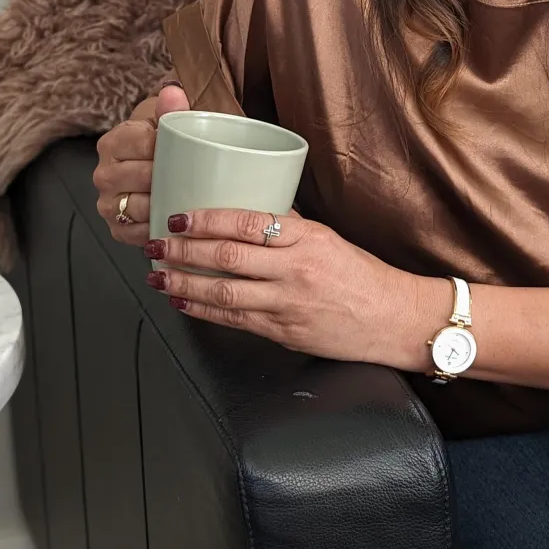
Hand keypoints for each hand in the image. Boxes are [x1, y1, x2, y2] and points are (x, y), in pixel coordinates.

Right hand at [93, 82, 190, 244]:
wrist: (159, 164)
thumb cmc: (167, 141)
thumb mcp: (170, 119)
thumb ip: (172, 106)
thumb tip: (173, 91)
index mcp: (114, 141)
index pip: (142, 144)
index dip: (169, 148)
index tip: (189, 149)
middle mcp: (104, 173)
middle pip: (140, 177)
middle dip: (169, 178)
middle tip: (195, 177)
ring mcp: (107, 202)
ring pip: (137, 207)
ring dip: (163, 206)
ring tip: (186, 199)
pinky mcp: (116, 227)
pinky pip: (135, 234)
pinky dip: (156, 230)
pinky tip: (172, 222)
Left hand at [142, 206, 434, 366]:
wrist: (394, 319)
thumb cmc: (363, 277)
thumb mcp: (327, 239)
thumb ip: (286, 229)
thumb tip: (241, 216)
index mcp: (306, 237)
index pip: (247, 222)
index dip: (206, 219)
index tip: (178, 216)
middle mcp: (295, 269)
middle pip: (227, 257)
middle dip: (183, 251)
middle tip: (154, 244)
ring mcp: (288, 303)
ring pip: (224, 292)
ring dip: (184, 283)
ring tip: (157, 275)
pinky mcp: (285, 332)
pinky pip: (235, 319)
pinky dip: (203, 310)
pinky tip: (184, 301)